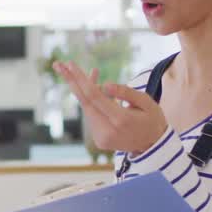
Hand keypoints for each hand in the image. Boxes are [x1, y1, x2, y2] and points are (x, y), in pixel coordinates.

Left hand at [54, 61, 168, 154]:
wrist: (154, 146)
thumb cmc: (152, 119)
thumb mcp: (147, 102)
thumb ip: (126, 92)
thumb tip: (105, 84)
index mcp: (121, 120)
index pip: (94, 97)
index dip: (81, 80)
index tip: (71, 64)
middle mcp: (107, 130)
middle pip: (84, 102)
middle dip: (71, 81)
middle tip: (57, 64)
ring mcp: (101, 137)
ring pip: (87, 108)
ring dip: (84, 88)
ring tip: (89, 70)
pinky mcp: (99, 140)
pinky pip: (92, 115)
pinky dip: (92, 100)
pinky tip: (98, 86)